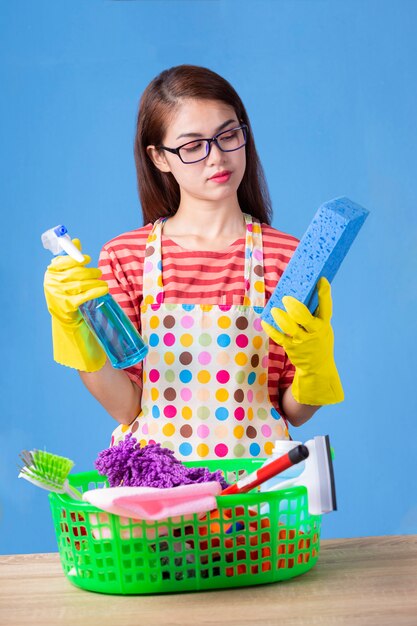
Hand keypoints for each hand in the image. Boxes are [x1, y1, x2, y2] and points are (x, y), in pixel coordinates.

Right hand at [44, 239, 108, 324]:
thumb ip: (70, 257)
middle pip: (75, 274)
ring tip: (103, 283)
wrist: (62, 313)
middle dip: (90, 272)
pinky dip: (96, 292)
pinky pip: (85, 296)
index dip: (75, 259)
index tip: (87, 259)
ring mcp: (60, 295)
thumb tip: (76, 241)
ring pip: (81, 285)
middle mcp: (53, 283)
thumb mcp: (64, 273)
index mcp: (51, 272)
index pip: (62, 262)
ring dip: (95, 282)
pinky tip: (103, 290)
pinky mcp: (68, 305)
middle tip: (99, 272)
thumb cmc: (65, 288)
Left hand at [261, 277, 343, 405]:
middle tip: (286, 298)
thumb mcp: (323, 328)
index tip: (321, 280)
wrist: (318, 368)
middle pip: (304, 318)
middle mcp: (314, 333)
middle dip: (294, 306)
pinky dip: (271, 329)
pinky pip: (279, 337)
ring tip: (274, 310)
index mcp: (324, 325)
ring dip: (281, 318)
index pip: (326, 308)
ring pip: (290, 328)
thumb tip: (305, 291)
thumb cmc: (319, 341)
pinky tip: (265, 321)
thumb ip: (316, 314)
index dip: (324, 294)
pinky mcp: (291, 348)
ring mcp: (302, 341)